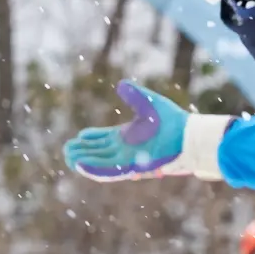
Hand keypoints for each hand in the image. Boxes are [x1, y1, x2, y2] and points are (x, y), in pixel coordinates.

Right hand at [64, 81, 188, 180]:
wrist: (187, 135)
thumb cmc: (172, 119)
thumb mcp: (148, 103)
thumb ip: (133, 95)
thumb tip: (120, 84)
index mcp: (128, 136)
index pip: (104, 139)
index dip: (92, 138)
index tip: (79, 136)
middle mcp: (126, 149)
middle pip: (99, 152)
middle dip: (83, 151)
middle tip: (67, 149)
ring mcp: (129, 159)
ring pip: (101, 162)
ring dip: (85, 161)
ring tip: (69, 158)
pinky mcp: (132, 167)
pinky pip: (110, 170)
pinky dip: (94, 168)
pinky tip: (81, 165)